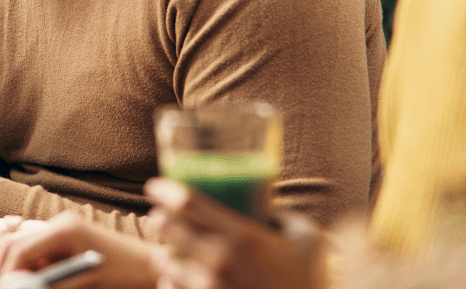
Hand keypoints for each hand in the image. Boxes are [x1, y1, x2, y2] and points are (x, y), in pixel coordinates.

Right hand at [0, 211, 155, 288]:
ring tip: (25, 285)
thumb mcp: (85, 282)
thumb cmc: (123, 274)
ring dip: (22, 269)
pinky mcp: (67, 236)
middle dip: (7, 268)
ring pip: (27, 249)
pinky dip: (36, 268)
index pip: (21, 247)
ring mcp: (63, 228)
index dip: (6, 270)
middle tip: (3, 288)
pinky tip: (41, 280)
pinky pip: (40, 252)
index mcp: (64, 229)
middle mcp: (60, 223)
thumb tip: (22, 287)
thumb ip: (52, 283)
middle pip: (18, 243)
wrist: (149, 265)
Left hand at [145, 178, 321, 288]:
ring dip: (163, 254)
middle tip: (161, 217)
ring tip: (169, 252)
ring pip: (164, 262)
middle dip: (160, 219)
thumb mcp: (310, 242)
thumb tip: (267, 204)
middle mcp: (220, 260)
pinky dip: (170, 284)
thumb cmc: (308, 283)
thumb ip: (288, 216)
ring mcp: (209, 287)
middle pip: (168, 228)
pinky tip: (176, 281)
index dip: (165, 189)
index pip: (189, 202)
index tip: (155, 186)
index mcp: (244, 237)